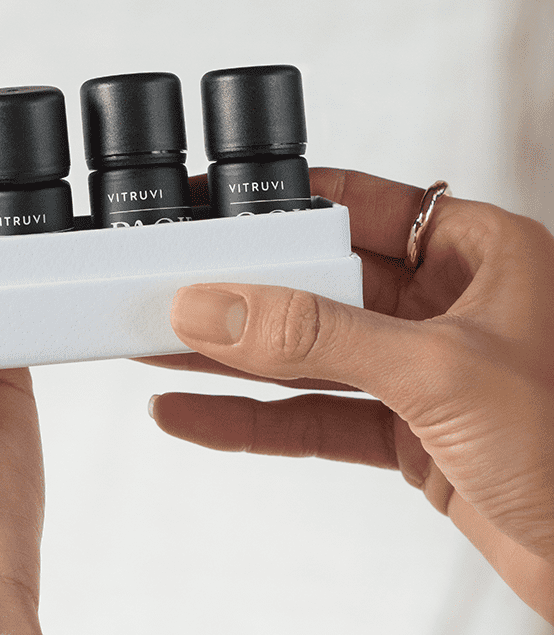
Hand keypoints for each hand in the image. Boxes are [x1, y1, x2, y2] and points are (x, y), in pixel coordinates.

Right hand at [151, 168, 553, 622]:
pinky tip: (194, 413)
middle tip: (169, 286)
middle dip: (240, 289)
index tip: (211, 205)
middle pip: (318, 280)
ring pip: (306, 351)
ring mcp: (420, 371)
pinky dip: (250, 420)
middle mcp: (445, 304)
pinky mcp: (405, 432)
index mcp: (477, 253)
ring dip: (231, 356)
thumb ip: (317, 336)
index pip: (359, 204)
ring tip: (156, 345)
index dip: (282, 202)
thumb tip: (217, 306)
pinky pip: (312, 415)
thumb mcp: (437, 371)